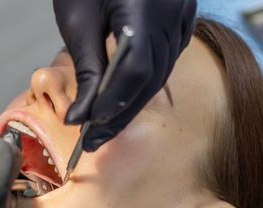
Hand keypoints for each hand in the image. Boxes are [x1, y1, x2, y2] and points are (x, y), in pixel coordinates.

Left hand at [53, 0, 196, 150]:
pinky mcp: (181, 15)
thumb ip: (87, 68)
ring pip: (161, 72)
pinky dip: (145, 81)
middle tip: (94, 139)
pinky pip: (167, 57)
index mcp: (146, 8)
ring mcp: (183, 13)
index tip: (87, 128)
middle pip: (150, 78)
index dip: (112, 104)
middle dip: (121, 113)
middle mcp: (173, 12)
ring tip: (105, 124)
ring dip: (132, 101)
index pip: (135, 71)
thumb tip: (82, 114)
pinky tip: (125, 97)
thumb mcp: (79, 20)